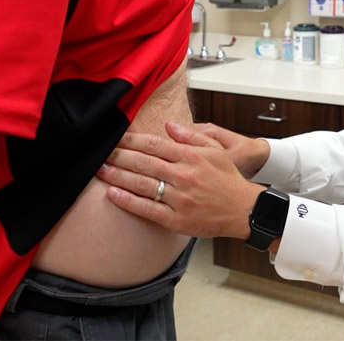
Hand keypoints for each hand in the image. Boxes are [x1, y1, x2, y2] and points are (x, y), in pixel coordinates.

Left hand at [98, 121, 262, 239]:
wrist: (243, 210)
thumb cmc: (228, 179)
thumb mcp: (214, 150)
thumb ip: (190, 136)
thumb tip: (168, 124)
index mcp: (190, 156)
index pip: (153, 144)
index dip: (131, 140)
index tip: (115, 138)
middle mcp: (182, 175)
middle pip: (143, 162)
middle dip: (118, 156)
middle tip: (100, 153)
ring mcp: (178, 198)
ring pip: (142, 184)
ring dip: (118, 176)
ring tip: (100, 171)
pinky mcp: (176, 219)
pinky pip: (147, 209)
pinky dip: (128, 201)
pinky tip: (113, 194)